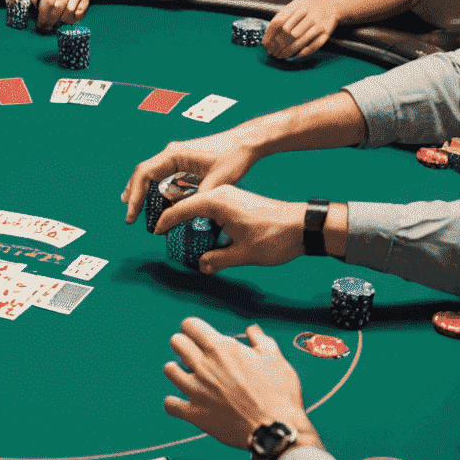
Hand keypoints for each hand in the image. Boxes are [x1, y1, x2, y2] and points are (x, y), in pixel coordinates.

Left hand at [27, 0, 92, 29]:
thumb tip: (36, 7)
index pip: (48, 0)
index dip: (43, 14)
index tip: (40, 22)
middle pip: (59, 7)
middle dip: (51, 20)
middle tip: (47, 26)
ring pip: (71, 11)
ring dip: (63, 20)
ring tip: (57, 21)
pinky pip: (82, 10)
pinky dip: (75, 17)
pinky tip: (68, 17)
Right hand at [120, 129, 260, 222]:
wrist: (247, 141)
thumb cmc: (234, 155)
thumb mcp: (218, 181)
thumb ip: (200, 198)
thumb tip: (186, 216)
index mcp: (174, 154)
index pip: (144, 174)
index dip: (134, 196)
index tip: (132, 214)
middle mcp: (171, 154)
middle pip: (142, 174)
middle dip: (133, 196)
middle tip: (130, 218)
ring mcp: (177, 157)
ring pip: (151, 175)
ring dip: (142, 192)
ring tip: (135, 210)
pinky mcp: (184, 161)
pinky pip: (163, 176)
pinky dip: (155, 189)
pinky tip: (156, 202)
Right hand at [155, 190, 303, 272]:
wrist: (304, 226)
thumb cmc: (275, 237)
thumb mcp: (242, 254)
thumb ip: (217, 260)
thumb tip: (202, 265)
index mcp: (217, 201)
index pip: (182, 209)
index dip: (166, 221)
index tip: (155, 232)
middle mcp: (222, 194)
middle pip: (188, 203)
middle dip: (174, 217)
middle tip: (163, 233)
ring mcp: (231, 196)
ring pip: (201, 205)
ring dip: (190, 218)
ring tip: (180, 234)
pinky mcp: (239, 202)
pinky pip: (212, 208)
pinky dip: (203, 219)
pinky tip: (205, 233)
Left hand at [163, 320, 312, 452]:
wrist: (274, 429)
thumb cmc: (278, 394)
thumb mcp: (275, 358)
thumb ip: (260, 340)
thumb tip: (252, 330)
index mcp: (221, 349)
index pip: (191, 325)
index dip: (193, 327)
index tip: (198, 333)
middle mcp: (204, 366)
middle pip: (176, 342)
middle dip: (183, 343)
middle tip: (192, 351)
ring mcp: (196, 390)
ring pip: (169, 370)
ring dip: (176, 369)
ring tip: (185, 373)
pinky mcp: (195, 413)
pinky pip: (170, 405)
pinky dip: (173, 402)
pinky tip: (180, 401)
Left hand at [263, 0, 338, 59]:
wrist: (333, 5)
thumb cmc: (310, 7)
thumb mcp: (297, 4)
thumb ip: (284, 15)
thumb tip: (269, 34)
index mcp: (299, 4)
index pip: (279, 21)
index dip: (270, 35)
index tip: (265, 45)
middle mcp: (309, 12)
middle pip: (288, 32)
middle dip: (278, 45)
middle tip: (273, 52)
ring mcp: (319, 22)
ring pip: (300, 40)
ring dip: (289, 51)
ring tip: (282, 56)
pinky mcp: (327, 32)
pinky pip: (314, 45)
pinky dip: (304, 51)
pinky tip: (297, 54)